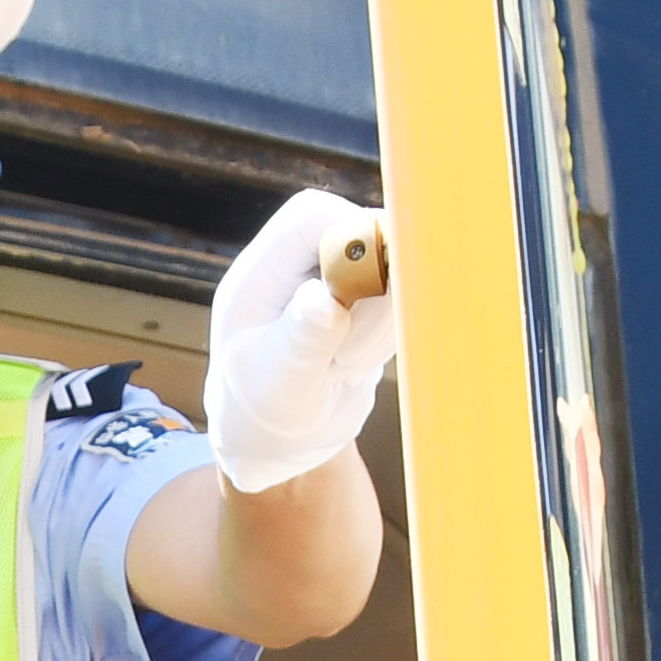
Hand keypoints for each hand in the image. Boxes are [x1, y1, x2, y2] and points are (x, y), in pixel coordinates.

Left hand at [199, 190, 401, 493]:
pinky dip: (389, 334)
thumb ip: (302, 343)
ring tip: (342, 367)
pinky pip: (400, 297)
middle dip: (375, 290)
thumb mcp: (278, 388)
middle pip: (361, 229)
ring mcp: (331, 279)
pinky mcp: (361, 300)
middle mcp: (295, 263)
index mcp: (260, 271)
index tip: (366, 293)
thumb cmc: (260, 418)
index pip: (312, 216)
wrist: (277, 444)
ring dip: (383, 321)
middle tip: (350, 354)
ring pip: (390, 265)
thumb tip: (326, 301)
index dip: (351, 241)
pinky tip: (353, 365)